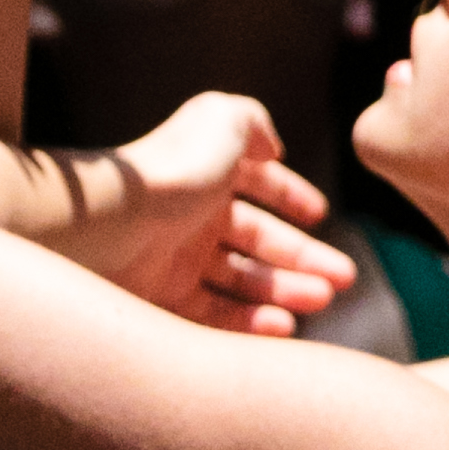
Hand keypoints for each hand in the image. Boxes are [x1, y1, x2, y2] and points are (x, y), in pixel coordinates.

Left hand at [66, 92, 350, 332]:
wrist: (105, 225)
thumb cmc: (169, 172)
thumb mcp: (221, 122)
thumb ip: (253, 122)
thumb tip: (273, 146)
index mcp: (204, 173)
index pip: (255, 184)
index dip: (289, 195)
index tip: (321, 216)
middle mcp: (190, 216)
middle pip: (257, 240)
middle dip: (304, 258)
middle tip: (342, 280)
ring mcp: (173, 261)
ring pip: (242, 281)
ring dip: (285, 292)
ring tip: (319, 301)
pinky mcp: (161, 302)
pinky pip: (214, 317)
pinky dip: (251, 323)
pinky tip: (283, 327)